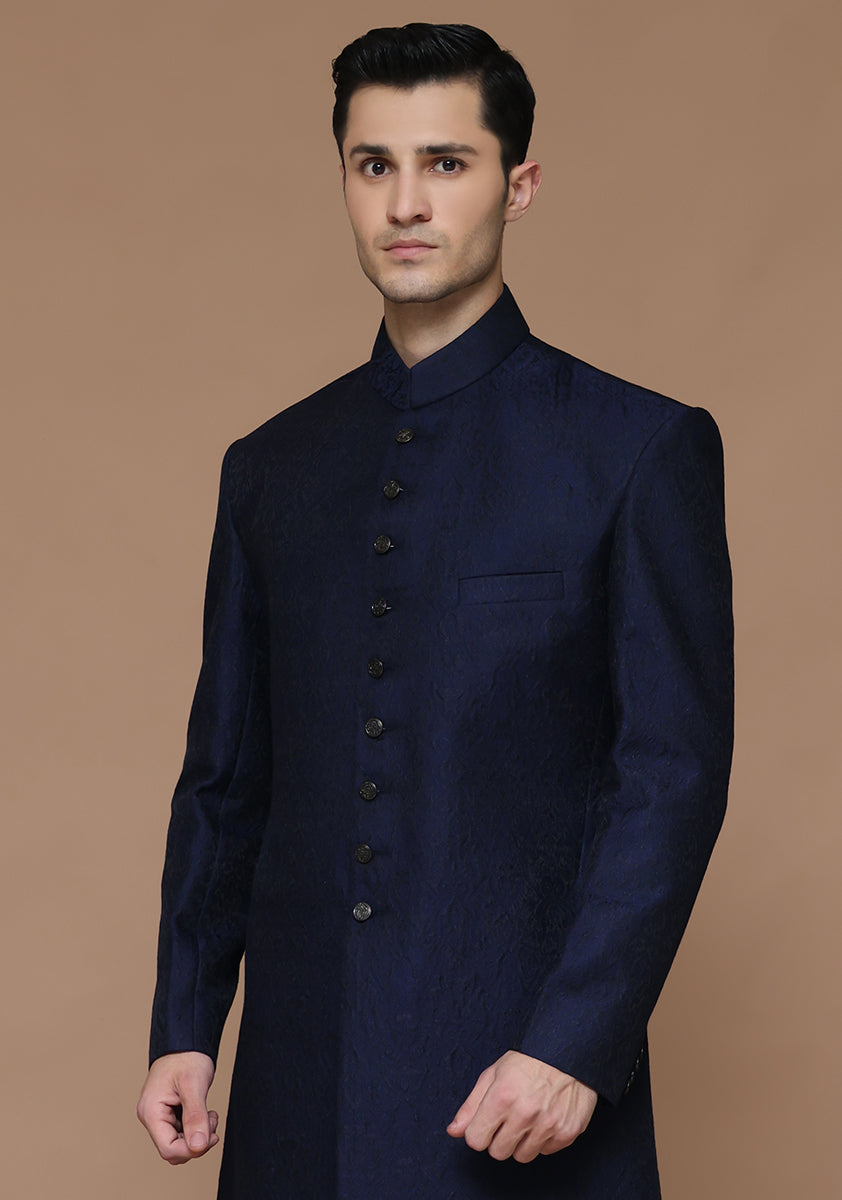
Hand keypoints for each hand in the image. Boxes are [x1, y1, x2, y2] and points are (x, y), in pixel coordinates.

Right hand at [137, 1051, 218, 1163]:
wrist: (186, 1041)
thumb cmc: (187, 1057)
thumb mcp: (193, 1085)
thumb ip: (195, 1117)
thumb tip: (198, 1147)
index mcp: (151, 1112)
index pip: (168, 1149)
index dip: (191, 1149)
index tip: (211, 1136)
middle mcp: (151, 1116)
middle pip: (173, 1149)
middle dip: (196, 1142)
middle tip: (212, 1122)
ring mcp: (159, 1115)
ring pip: (179, 1143)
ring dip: (198, 1135)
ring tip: (210, 1115)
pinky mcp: (168, 1113)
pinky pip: (182, 1132)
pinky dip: (196, 1128)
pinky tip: (205, 1114)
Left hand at [447, 1049, 596, 1162]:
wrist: (568, 1052)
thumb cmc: (528, 1062)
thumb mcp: (493, 1075)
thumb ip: (471, 1106)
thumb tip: (453, 1131)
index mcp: (502, 1097)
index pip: (476, 1140)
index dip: (479, 1131)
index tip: (487, 1122)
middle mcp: (525, 1114)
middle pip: (498, 1152)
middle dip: (499, 1138)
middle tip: (509, 1118)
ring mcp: (548, 1125)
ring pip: (522, 1156)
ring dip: (522, 1141)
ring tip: (528, 1118)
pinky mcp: (567, 1132)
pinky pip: (545, 1152)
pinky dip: (543, 1139)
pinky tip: (546, 1118)